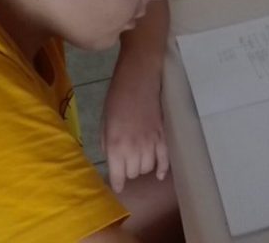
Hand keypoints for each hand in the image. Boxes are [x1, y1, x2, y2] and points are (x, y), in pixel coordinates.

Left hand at [100, 77, 168, 192]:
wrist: (138, 81)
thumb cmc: (116, 99)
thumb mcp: (104, 123)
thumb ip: (106, 144)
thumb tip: (111, 158)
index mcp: (115, 145)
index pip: (118, 175)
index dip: (117, 184)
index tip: (117, 187)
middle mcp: (133, 149)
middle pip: (133, 173)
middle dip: (128, 172)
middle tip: (125, 164)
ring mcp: (151, 144)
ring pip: (147, 168)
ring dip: (141, 167)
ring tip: (137, 161)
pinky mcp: (162, 138)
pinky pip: (164, 160)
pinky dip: (162, 170)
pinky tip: (159, 175)